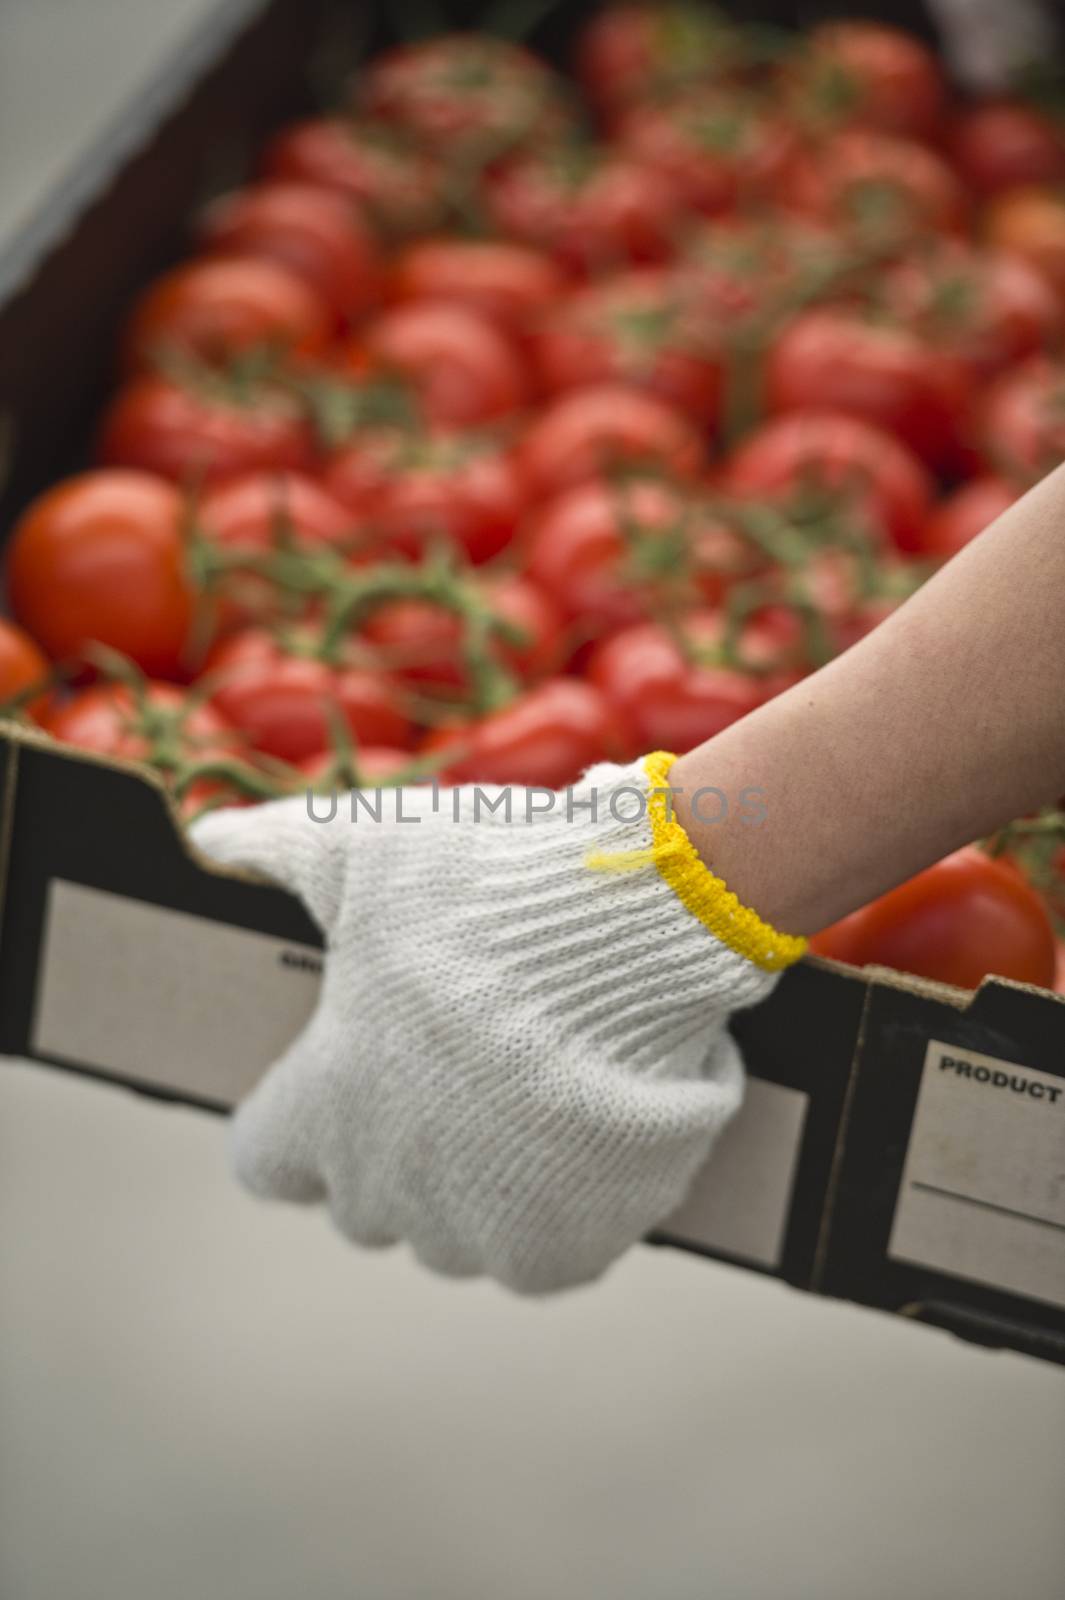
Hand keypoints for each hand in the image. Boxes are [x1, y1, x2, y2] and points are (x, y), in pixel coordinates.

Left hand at [191, 753, 801, 1293]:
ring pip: (461, 1231)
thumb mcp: (364, 848)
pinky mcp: (561, 1251)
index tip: (345, 1077)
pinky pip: (546, 1251)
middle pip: (368, 1200)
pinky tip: (591, 1129)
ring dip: (486, 1182)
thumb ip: (279, 846)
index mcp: (318, 1109)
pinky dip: (568, 1207)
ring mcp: (475, 1231)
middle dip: (403, 1148)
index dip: (300, 1121)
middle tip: (462, 1068)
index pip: (265, 1159)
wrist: (620, 944)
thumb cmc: (479, 893)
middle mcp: (383, 1189)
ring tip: (537, 1094)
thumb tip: (211, 833)